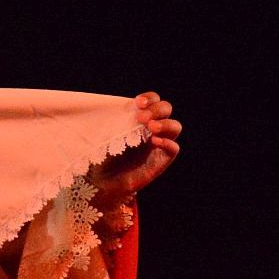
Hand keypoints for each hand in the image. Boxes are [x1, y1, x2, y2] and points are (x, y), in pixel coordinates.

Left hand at [90, 92, 179, 206]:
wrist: (103, 180)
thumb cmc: (102, 154)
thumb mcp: (106, 133)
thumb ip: (117, 119)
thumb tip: (124, 106)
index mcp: (140, 118)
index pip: (154, 100)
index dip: (150, 98)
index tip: (138, 103)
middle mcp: (152, 128)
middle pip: (167, 109)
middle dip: (157, 109)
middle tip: (142, 118)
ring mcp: (159, 143)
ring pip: (175, 126)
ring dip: (165, 124)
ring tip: (152, 128)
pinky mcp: (163, 159)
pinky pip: (174, 148)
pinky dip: (167, 142)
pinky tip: (155, 142)